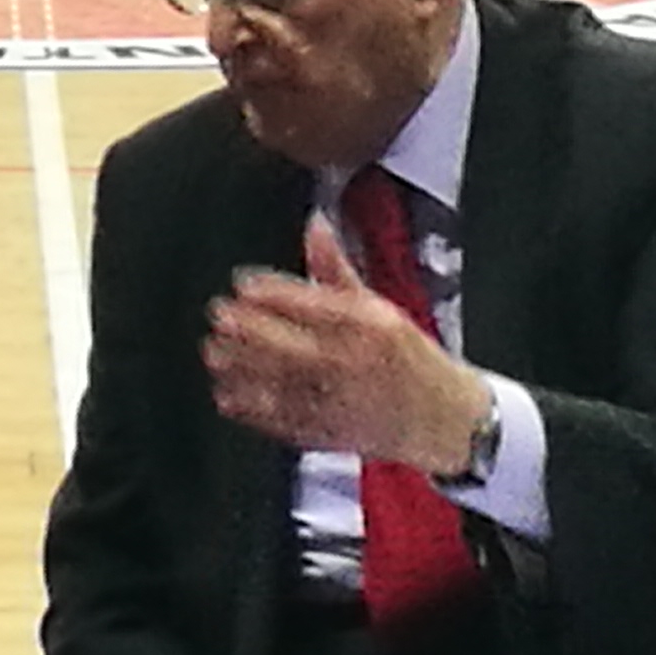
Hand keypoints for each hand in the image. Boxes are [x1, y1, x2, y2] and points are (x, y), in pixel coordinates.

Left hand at [201, 212, 493, 474]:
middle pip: (294, 345)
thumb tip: (314, 222)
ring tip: (214, 353)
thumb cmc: (408, 356)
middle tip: (219, 316)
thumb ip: (337, 268)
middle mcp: (355, 363)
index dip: (273, 294)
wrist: (441, 419)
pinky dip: (254, 410)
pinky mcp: (331, 433)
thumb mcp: (380, 306)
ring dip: (243, 369)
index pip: (314, 305)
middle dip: (250, 331)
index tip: (241, 285)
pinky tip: (227, 395)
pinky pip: (285, 422)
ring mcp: (341, 402)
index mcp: (371, 326)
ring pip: (283, 384)